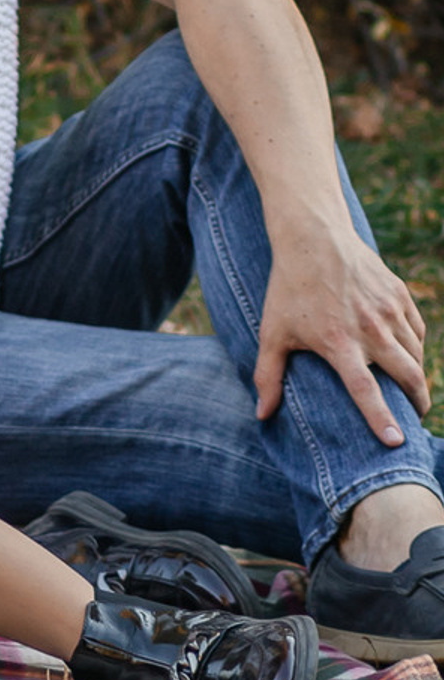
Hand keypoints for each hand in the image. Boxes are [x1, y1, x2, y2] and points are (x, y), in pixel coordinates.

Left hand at [256, 222, 430, 438]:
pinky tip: (408, 357)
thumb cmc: (288, 288)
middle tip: (416, 419)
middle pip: (407, 377)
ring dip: (417, 376)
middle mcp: (370, 329)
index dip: (382, 418)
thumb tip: (261, 415)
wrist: (313, 237)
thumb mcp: (272, 331)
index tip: (396, 442)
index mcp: (338, 342)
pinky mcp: (401, 296)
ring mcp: (389, 311)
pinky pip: (418, 332)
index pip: (366, 390)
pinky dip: (417, 348)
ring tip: (412, 390)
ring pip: (417, 355)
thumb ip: (267, 375)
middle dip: (417, 403)